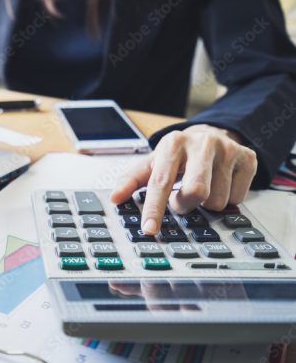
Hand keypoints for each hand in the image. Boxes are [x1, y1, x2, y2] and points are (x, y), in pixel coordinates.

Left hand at [110, 125, 257, 234]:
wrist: (211, 134)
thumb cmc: (178, 154)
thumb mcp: (153, 162)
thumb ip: (132, 180)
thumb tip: (114, 198)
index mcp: (173, 144)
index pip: (161, 182)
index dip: (154, 208)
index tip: (149, 229)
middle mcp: (201, 143)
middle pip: (196, 192)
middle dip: (186, 204)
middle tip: (182, 200)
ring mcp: (227, 149)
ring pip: (218, 200)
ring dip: (206, 204)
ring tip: (201, 188)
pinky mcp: (248, 158)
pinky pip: (238, 197)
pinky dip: (227, 198)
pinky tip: (220, 184)